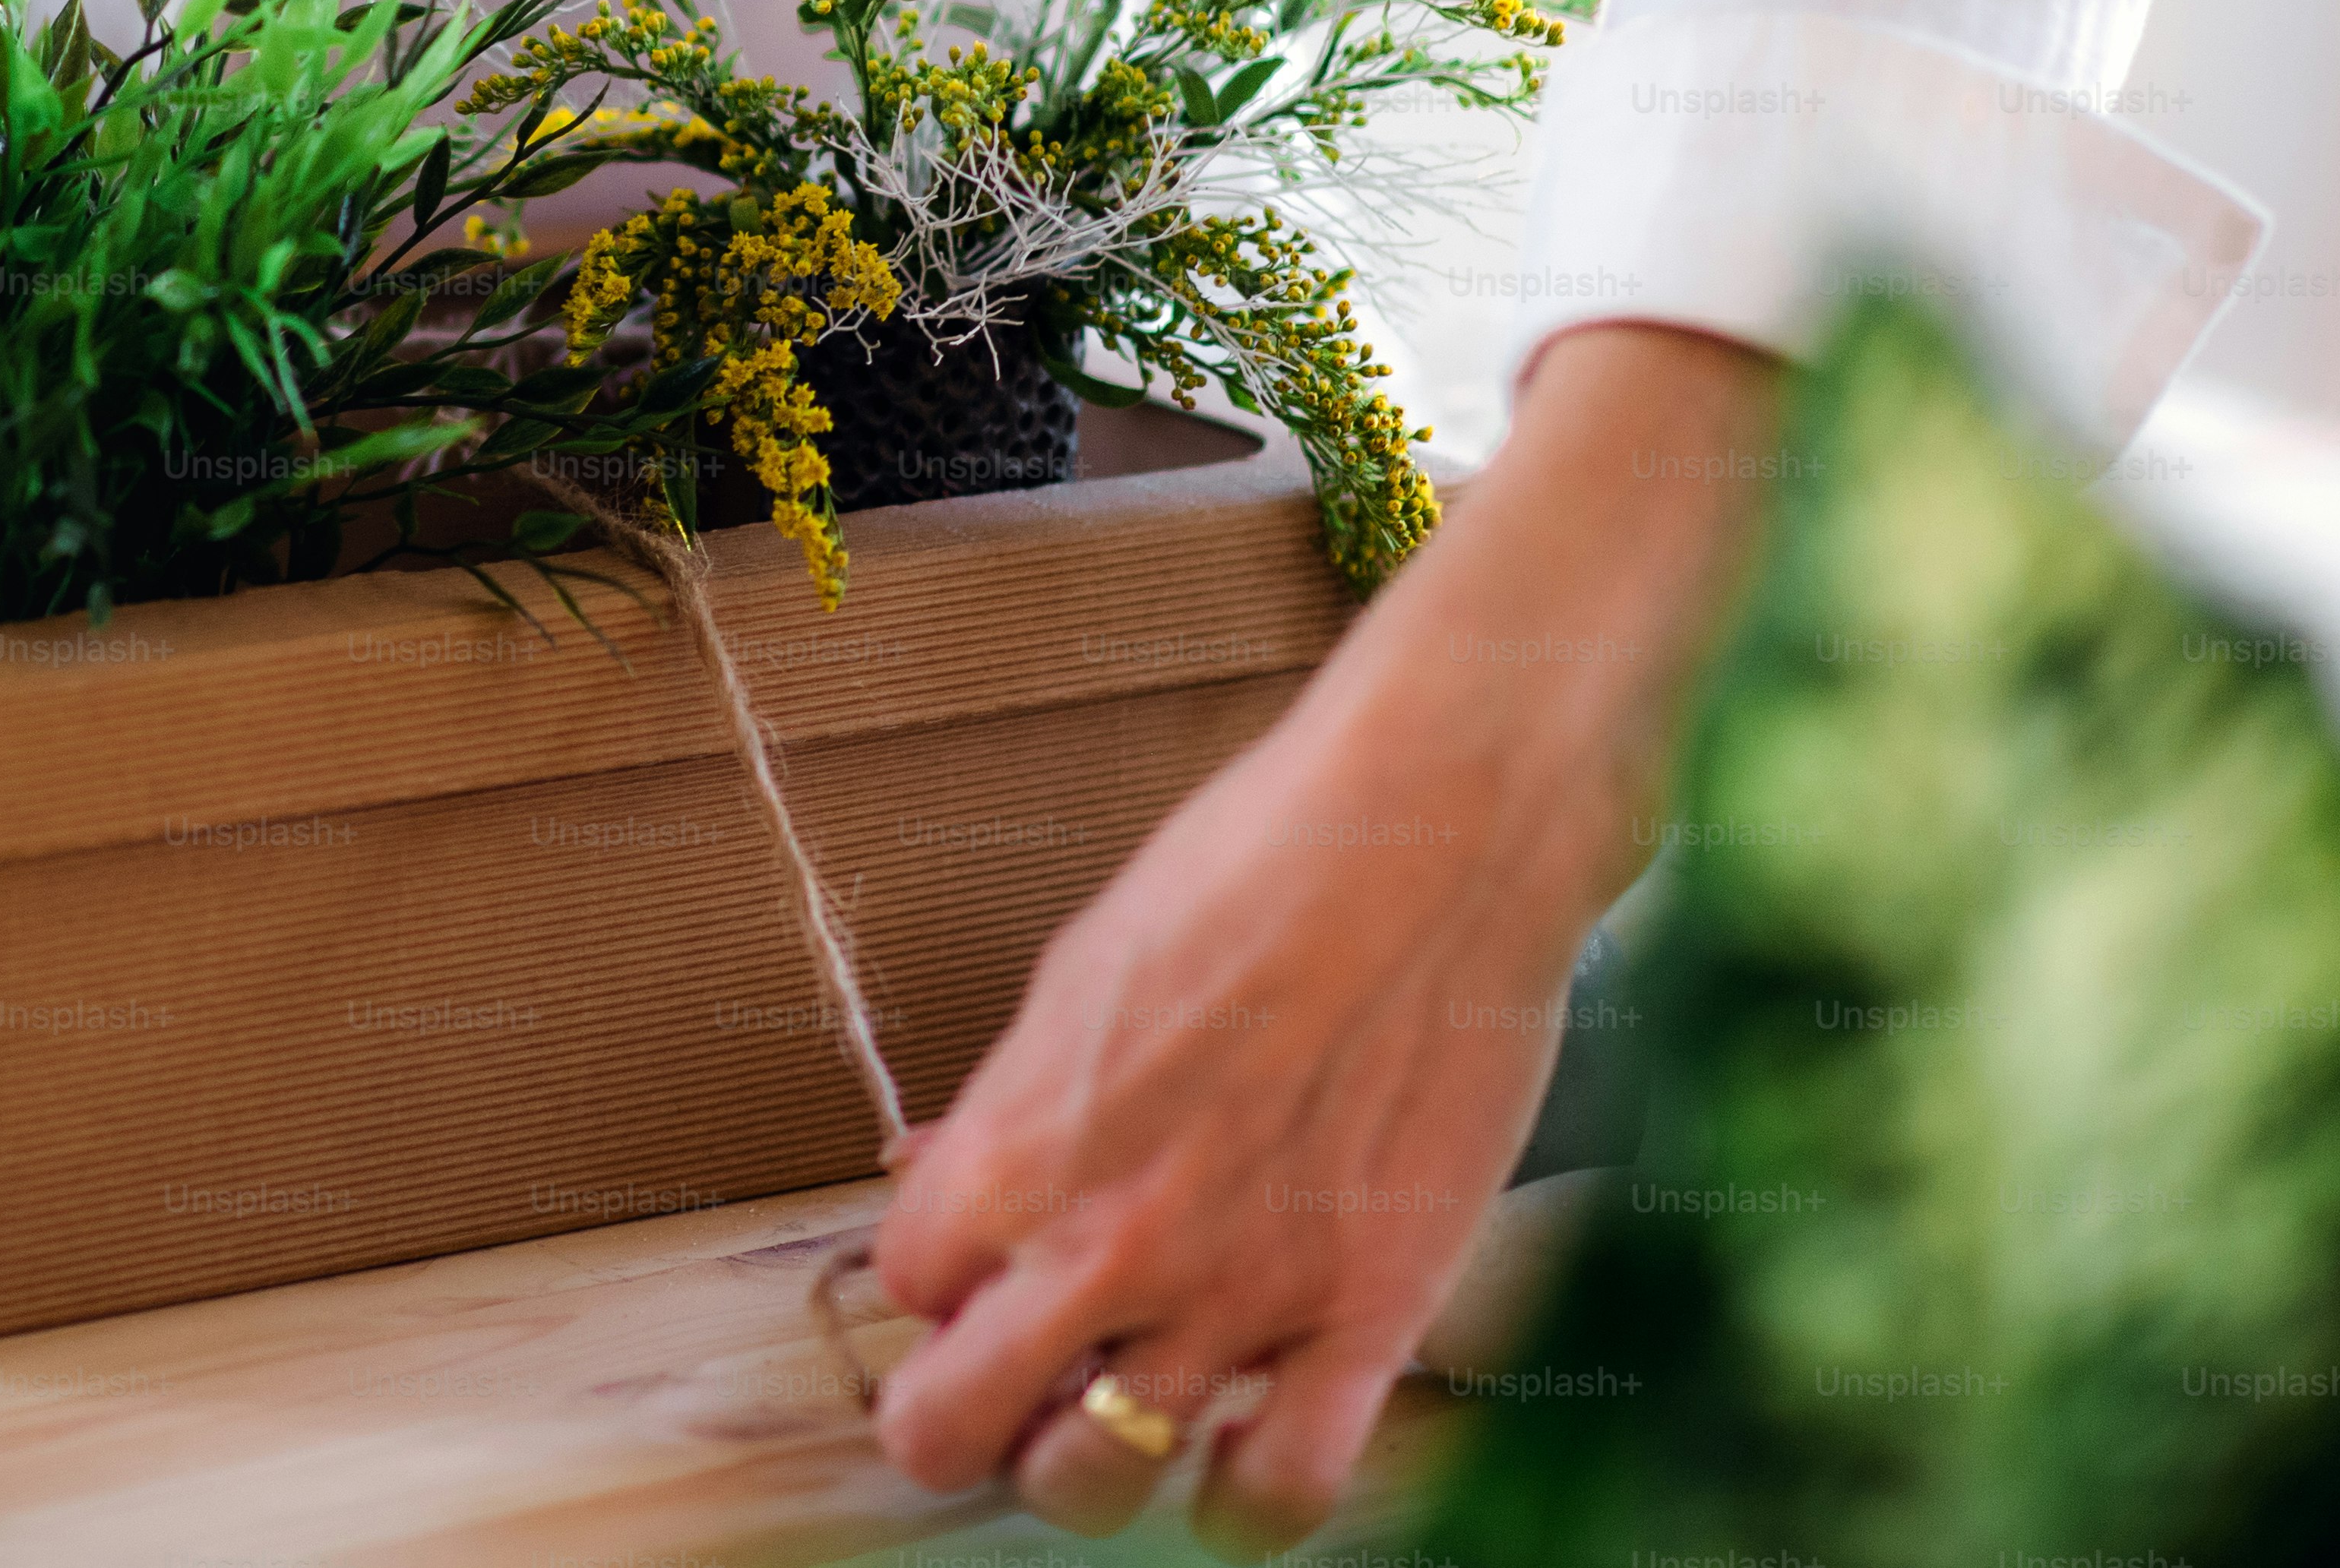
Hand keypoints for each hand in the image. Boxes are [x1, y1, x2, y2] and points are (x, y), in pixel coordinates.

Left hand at [869, 322, 1780, 1552]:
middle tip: (996, 1390)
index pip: (907, 1282)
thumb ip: (1014, 1102)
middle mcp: (1106, 1240)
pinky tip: (1236, 1450)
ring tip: (1110, 1421)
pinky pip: (1280, 1491)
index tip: (979, 1257)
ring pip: (1094, 1484)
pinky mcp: (1368, 1315)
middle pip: (951, 1427)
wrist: (1431, 839)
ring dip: (1082, 1468)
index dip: (937, 1277)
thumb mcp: (1082, 972)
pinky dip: (1244, 1502)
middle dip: (954, 1421)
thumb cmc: (1257, 869)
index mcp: (1018, 1141)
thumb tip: (946, 1173)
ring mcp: (1235, 1293)